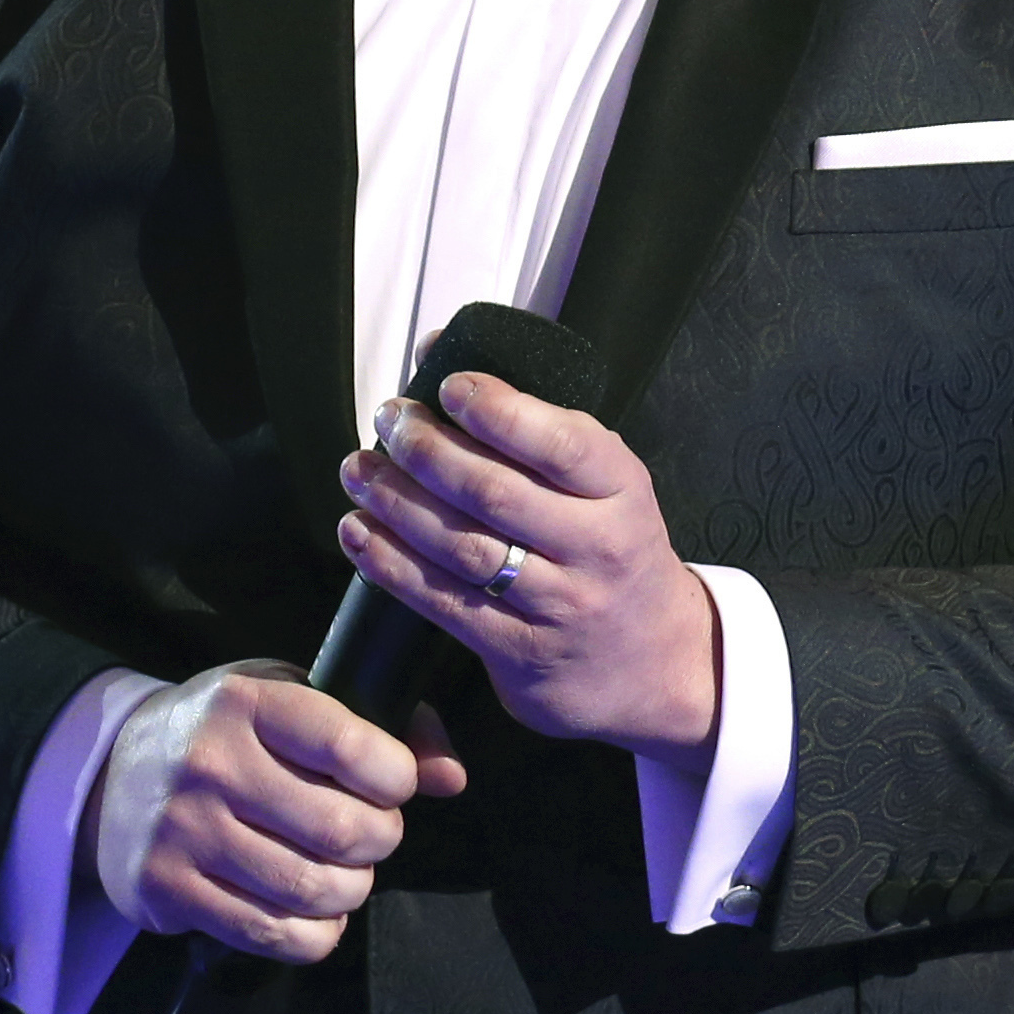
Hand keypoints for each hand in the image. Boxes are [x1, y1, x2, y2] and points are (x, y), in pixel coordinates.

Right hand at [86, 661, 465, 962]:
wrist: (111, 774)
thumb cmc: (229, 733)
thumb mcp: (293, 701)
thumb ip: (383, 729)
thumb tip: (450, 777)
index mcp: (247, 703)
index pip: (350, 746)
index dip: (396, 777)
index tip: (394, 783)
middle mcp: (210, 764)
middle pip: (340, 830)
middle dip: (381, 840)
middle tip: (374, 834)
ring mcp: (183, 833)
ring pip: (311, 890)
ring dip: (353, 890)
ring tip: (348, 873)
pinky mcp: (166, 891)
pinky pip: (271, 935)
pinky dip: (316, 934)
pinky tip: (317, 912)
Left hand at [337, 374, 721, 767]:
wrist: (652, 661)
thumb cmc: (614, 552)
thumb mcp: (607, 485)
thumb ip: (537, 427)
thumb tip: (442, 353)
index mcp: (622, 491)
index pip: (562, 443)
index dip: (499, 411)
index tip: (450, 386)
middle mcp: (597, 547)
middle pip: (496, 493)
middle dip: (428, 450)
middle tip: (392, 420)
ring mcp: (559, 604)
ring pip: (462, 547)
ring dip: (397, 503)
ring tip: (360, 469)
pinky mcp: (518, 651)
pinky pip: (444, 603)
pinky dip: (391, 564)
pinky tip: (361, 532)